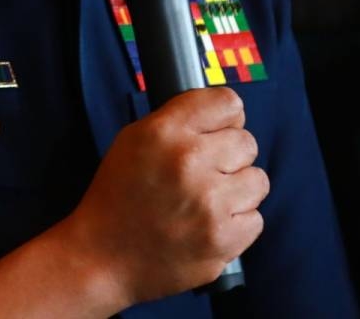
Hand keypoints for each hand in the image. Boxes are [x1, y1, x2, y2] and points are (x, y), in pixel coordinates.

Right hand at [60, 87, 266, 308]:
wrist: (102, 257)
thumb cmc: (118, 196)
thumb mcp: (134, 139)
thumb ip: (178, 121)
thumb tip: (222, 115)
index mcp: (165, 131)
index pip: (228, 103)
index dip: (226, 117)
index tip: (220, 129)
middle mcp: (189, 161)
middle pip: (247, 142)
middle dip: (230, 156)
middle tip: (206, 172)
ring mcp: (208, 203)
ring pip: (257, 180)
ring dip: (238, 190)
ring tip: (208, 200)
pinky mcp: (222, 240)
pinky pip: (256, 218)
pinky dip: (237, 223)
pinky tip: (209, 224)